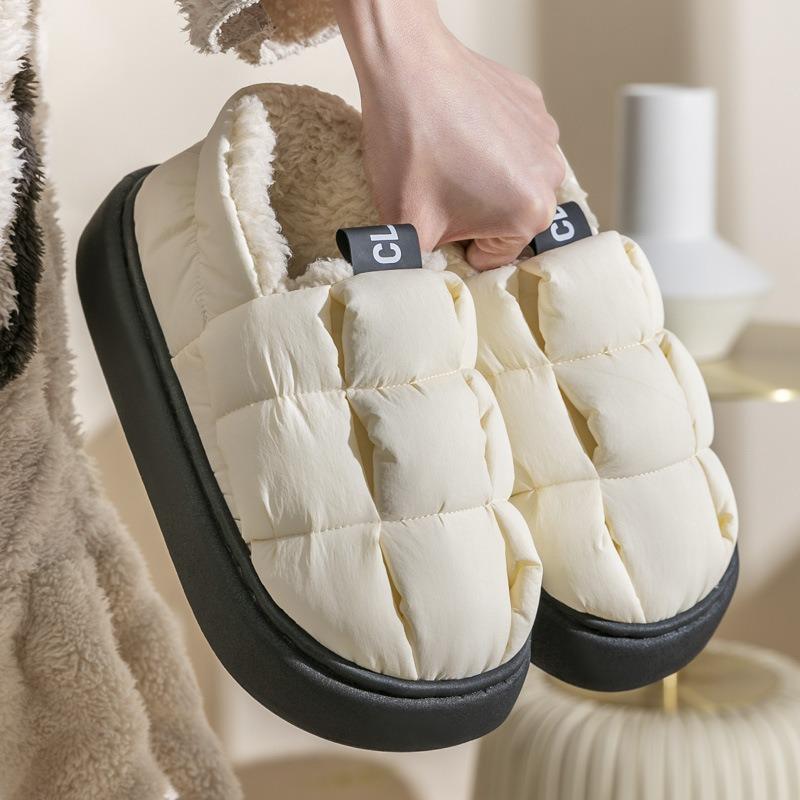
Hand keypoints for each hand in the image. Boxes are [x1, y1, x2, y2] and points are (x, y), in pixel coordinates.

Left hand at [334, 0, 564, 269]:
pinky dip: (490, 148)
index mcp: (530, 213)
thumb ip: (421, 270)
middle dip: (475, 218)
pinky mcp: (534, 106)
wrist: (406, 68)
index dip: (458, 247)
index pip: (494, 258)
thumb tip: (419, 292)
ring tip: (448, 163)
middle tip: (439, 193)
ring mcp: (546, 136)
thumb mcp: (408, 226)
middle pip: (509, 222)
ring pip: (512, 184)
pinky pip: (514, 146)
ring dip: (484, 184)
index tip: (439, 223)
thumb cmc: (410, 146)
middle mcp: (550, 176)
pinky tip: (460, 135)